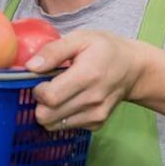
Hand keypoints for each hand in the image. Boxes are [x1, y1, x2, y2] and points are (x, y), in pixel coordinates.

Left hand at [25, 30, 144, 130]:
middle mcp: (92, 100)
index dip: (38, 90)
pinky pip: (67, 127)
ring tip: (59, 93)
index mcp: (87, 75)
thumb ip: (54, 50)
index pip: (50, 97)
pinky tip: (70, 100)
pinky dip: (62, 117)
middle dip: (39, 104)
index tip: (40, 80)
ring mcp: (96, 115)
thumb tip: (31, 66)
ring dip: (49, 111)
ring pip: (54, 126)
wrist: (134, 68)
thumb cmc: (105, 49)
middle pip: (48, 116)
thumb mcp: (80, 38)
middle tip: (47, 87)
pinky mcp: (96, 124)